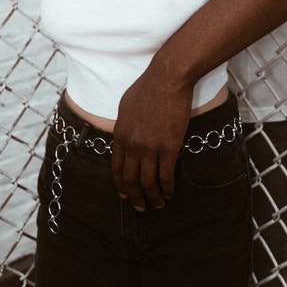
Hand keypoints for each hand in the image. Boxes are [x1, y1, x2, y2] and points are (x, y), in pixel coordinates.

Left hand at [111, 71, 192, 210]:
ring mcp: (150, 148)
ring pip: (148, 182)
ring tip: (158, 205)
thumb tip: (124, 139)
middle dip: (135, 197)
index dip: (121, 185)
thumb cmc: (147, 87)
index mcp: (120, 135)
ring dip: (153, 197)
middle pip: (131, 179)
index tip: (125, 195)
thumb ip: (123, 126)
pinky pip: (166, 175)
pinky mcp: (169, 147)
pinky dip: (167, 188)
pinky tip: (170, 193)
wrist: (167, 79)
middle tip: (140, 208)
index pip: (117, 168)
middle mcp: (132, 145)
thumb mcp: (125, 107)